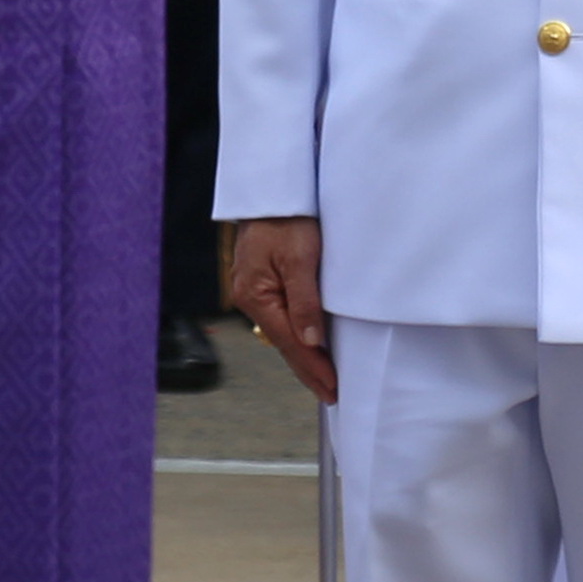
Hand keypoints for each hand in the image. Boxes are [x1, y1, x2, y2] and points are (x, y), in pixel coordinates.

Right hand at [225, 218, 336, 406]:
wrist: (273, 187)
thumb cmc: (287, 217)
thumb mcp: (301, 258)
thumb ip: (305, 302)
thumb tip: (310, 343)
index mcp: (256, 295)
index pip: (289, 343)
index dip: (312, 367)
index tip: (332, 388)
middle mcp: (250, 298)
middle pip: (283, 343)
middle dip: (308, 369)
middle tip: (331, 394)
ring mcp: (254, 291)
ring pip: (282, 332)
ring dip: (303, 355)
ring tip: (323, 378)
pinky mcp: (262, 282)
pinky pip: (281, 317)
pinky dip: (296, 335)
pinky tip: (307, 344)